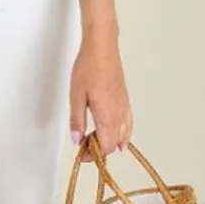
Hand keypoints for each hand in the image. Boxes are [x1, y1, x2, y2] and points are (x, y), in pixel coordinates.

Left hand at [69, 27, 133, 160]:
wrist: (102, 48)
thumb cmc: (88, 68)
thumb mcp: (76, 96)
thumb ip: (77, 120)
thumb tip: (77, 139)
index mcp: (107, 116)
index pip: (104, 147)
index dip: (92, 155)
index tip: (81, 153)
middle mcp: (119, 114)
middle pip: (113, 143)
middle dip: (99, 149)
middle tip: (84, 146)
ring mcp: (124, 107)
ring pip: (122, 135)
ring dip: (110, 142)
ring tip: (96, 142)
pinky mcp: (125, 100)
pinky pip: (128, 124)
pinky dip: (124, 134)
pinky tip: (121, 138)